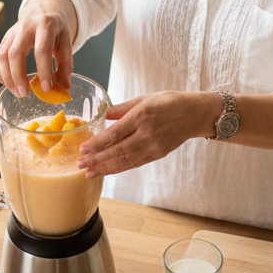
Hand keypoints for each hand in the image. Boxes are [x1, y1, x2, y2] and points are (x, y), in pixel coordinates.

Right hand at [0, 0, 76, 97]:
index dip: (43, 70)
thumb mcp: (66, 40)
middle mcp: (26, 27)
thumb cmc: (56, 27)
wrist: (43, 8)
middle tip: (25, 93)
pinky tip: (10, 83)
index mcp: (45, 25)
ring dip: (8, 78)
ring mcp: (12, 32)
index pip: (42, 49)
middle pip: (15, 52)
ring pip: (2, 56)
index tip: (46, 88)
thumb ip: (66, 63)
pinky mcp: (5, 39)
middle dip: (18, 76)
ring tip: (19, 92)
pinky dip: (1, 74)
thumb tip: (64, 87)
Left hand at [76, 91, 219, 179]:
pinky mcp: (157, 155)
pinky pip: (134, 164)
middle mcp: (147, 134)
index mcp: (141, 116)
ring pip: (124, 161)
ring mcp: (153, 147)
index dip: (97, 144)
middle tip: (79, 165)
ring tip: (89, 173)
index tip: (83, 149)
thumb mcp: (143, 99)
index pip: (114, 134)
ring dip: (105, 168)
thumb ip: (121, 108)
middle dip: (96, 159)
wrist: (193, 114)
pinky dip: (119, 169)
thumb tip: (102, 114)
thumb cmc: (168, 102)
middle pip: (117, 151)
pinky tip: (107, 171)